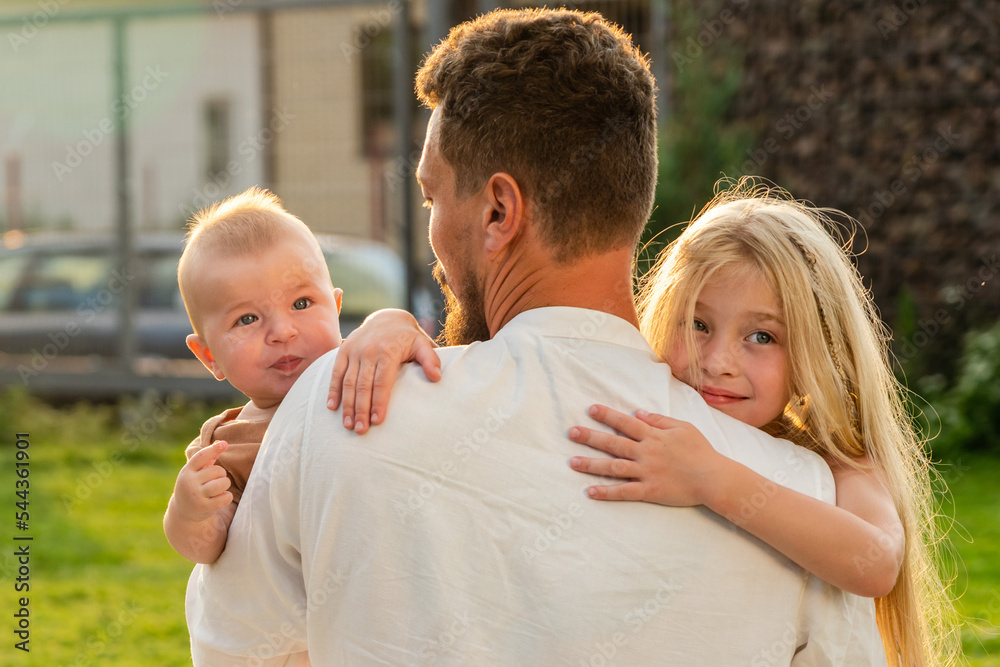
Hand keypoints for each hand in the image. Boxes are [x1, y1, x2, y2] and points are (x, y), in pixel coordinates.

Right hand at [170, 441, 232, 521]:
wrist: (183, 512)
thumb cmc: (193, 486)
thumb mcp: (195, 473)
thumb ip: (208, 459)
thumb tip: (221, 442)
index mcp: (187, 472)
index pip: (201, 457)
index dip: (213, 450)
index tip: (224, 444)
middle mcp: (189, 483)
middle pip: (218, 471)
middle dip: (221, 474)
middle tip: (215, 480)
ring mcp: (196, 496)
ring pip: (223, 483)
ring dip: (225, 485)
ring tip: (218, 489)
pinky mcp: (204, 508)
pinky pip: (225, 497)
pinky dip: (227, 497)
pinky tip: (220, 498)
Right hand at [327, 308, 440, 433]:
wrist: (387, 317)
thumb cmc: (408, 337)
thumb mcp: (423, 344)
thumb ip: (431, 360)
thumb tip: (437, 378)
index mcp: (388, 351)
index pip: (382, 382)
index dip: (379, 402)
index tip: (378, 421)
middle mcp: (368, 351)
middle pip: (363, 385)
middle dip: (361, 409)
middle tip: (361, 430)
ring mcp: (354, 351)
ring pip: (348, 382)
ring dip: (347, 405)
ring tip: (348, 425)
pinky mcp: (344, 350)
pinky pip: (336, 372)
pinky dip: (333, 390)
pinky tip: (332, 407)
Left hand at [568, 404, 725, 505]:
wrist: (714, 478)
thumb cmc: (701, 451)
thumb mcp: (683, 427)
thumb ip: (659, 420)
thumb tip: (639, 413)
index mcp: (654, 436)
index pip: (626, 423)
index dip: (607, 416)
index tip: (590, 409)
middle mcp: (646, 453)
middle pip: (613, 443)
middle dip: (591, 437)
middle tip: (571, 432)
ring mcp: (646, 472)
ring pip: (614, 467)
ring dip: (592, 464)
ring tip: (572, 462)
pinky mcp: (649, 491)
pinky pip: (624, 492)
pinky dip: (606, 492)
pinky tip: (590, 491)